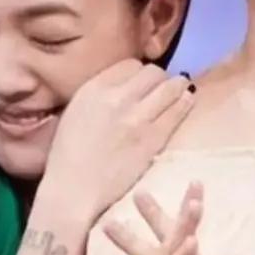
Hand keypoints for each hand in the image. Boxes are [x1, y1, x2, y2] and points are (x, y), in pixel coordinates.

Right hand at [41, 60, 194, 220]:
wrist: (74, 189)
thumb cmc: (68, 155)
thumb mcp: (75, 111)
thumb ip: (99, 95)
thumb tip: (123, 87)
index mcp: (94, 88)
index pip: (130, 65)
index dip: (139, 73)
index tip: (142, 82)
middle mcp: (117, 97)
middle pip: (153, 73)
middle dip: (160, 78)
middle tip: (163, 87)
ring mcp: (138, 118)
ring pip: (170, 88)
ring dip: (178, 86)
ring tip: (182, 89)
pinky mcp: (153, 138)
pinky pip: (177, 112)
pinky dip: (184, 104)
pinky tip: (187, 102)